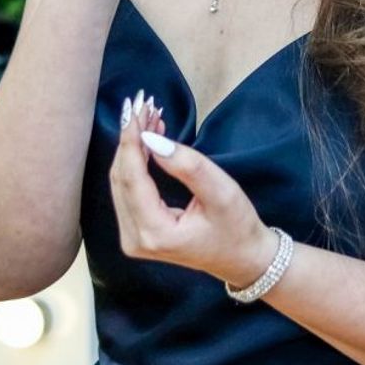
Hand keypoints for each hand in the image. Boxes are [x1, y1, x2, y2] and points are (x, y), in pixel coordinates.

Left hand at [109, 92, 280, 287]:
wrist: (243, 259)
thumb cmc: (237, 227)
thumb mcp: (221, 192)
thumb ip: (187, 165)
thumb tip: (150, 139)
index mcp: (154, 233)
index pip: (131, 178)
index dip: (131, 140)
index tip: (137, 108)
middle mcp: (135, 239)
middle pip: (121, 179)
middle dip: (131, 139)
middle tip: (145, 106)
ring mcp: (133, 238)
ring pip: (121, 183)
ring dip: (133, 148)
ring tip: (149, 117)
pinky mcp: (137, 233)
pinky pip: (129, 191)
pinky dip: (136, 163)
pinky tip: (148, 139)